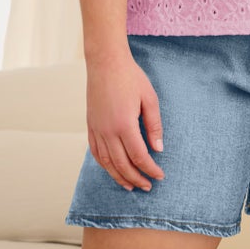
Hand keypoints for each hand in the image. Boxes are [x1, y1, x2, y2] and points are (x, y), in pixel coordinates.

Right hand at [86, 49, 165, 191]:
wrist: (105, 62)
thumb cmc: (130, 77)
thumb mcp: (149, 98)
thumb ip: (154, 125)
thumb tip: (158, 148)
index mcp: (124, 124)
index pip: (139, 156)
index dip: (150, 169)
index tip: (160, 176)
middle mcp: (108, 131)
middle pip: (122, 165)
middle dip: (136, 178)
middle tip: (148, 186)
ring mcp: (97, 130)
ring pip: (107, 163)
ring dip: (119, 177)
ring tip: (131, 185)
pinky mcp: (90, 126)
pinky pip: (96, 153)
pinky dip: (105, 166)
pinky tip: (112, 169)